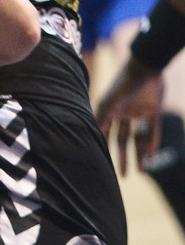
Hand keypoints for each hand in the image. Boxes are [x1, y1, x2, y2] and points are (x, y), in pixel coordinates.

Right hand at [95, 58, 164, 173]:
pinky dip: (153, 143)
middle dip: (122, 158)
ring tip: (142, 171)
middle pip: (122, 141)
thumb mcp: (109, 103)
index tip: (102, 164)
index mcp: (110, 112)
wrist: (145, 68)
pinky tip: (152, 156)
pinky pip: (153, 131)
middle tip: (123, 176)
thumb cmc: (123, 84)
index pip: (105, 134)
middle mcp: (123, 114)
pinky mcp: (154, 112)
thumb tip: (91, 136)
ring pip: (138, 139)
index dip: (104, 148)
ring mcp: (139, 113)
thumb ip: (101, 118)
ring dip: (139, 155)